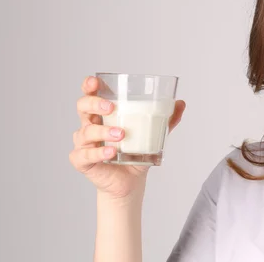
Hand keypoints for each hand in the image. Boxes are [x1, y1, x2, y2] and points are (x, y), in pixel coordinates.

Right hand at [69, 76, 185, 199]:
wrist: (131, 181)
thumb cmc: (136, 152)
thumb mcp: (153, 134)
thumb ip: (166, 119)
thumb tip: (181, 103)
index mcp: (103, 114)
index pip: (90, 94)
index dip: (88, 85)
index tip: (95, 81)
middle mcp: (90, 125)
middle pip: (82, 107)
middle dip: (94, 103)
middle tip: (111, 107)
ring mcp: (84, 143)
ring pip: (85, 131)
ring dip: (103, 131)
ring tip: (121, 134)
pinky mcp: (82, 161)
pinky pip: (85, 154)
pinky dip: (99, 152)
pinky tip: (112, 151)